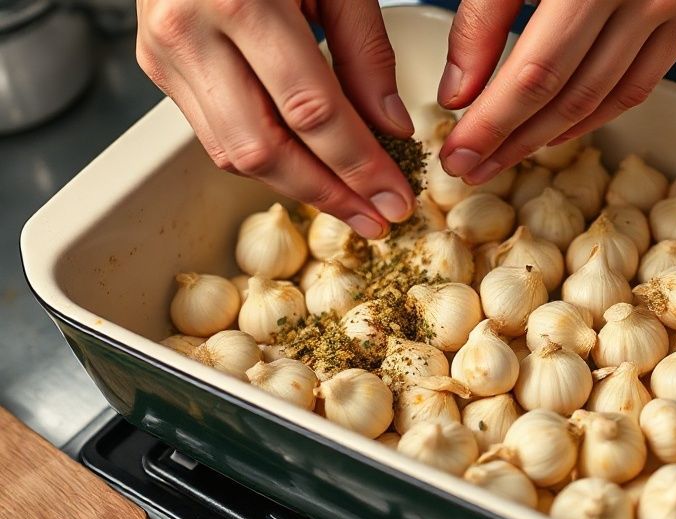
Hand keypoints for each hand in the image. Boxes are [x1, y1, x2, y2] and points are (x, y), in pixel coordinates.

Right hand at [136, 0, 415, 238]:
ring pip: (234, 153)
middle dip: (327, 194)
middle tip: (376, 219)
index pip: (312, 111)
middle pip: (264, 148)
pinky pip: (215, 135)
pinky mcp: (157, 67)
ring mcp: (165, 54)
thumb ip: (366, 52)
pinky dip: (265, 159)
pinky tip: (306, 171)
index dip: (359, 165)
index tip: (396, 198)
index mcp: (240, 1)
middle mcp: (191, 33)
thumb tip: (390, 128)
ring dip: (296, 187)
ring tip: (348, 204)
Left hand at [437, 0, 675, 183]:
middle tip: (471, 168)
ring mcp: (672, 3)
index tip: (458, 151)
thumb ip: (484, 13)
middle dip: (512, 140)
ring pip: (605, 97)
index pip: (534, 70)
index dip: (492, 121)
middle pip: (567, 92)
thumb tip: (461, 91)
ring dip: (551, 137)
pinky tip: (560, 130)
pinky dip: (598, 114)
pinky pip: (641, 83)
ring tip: (507, 157)